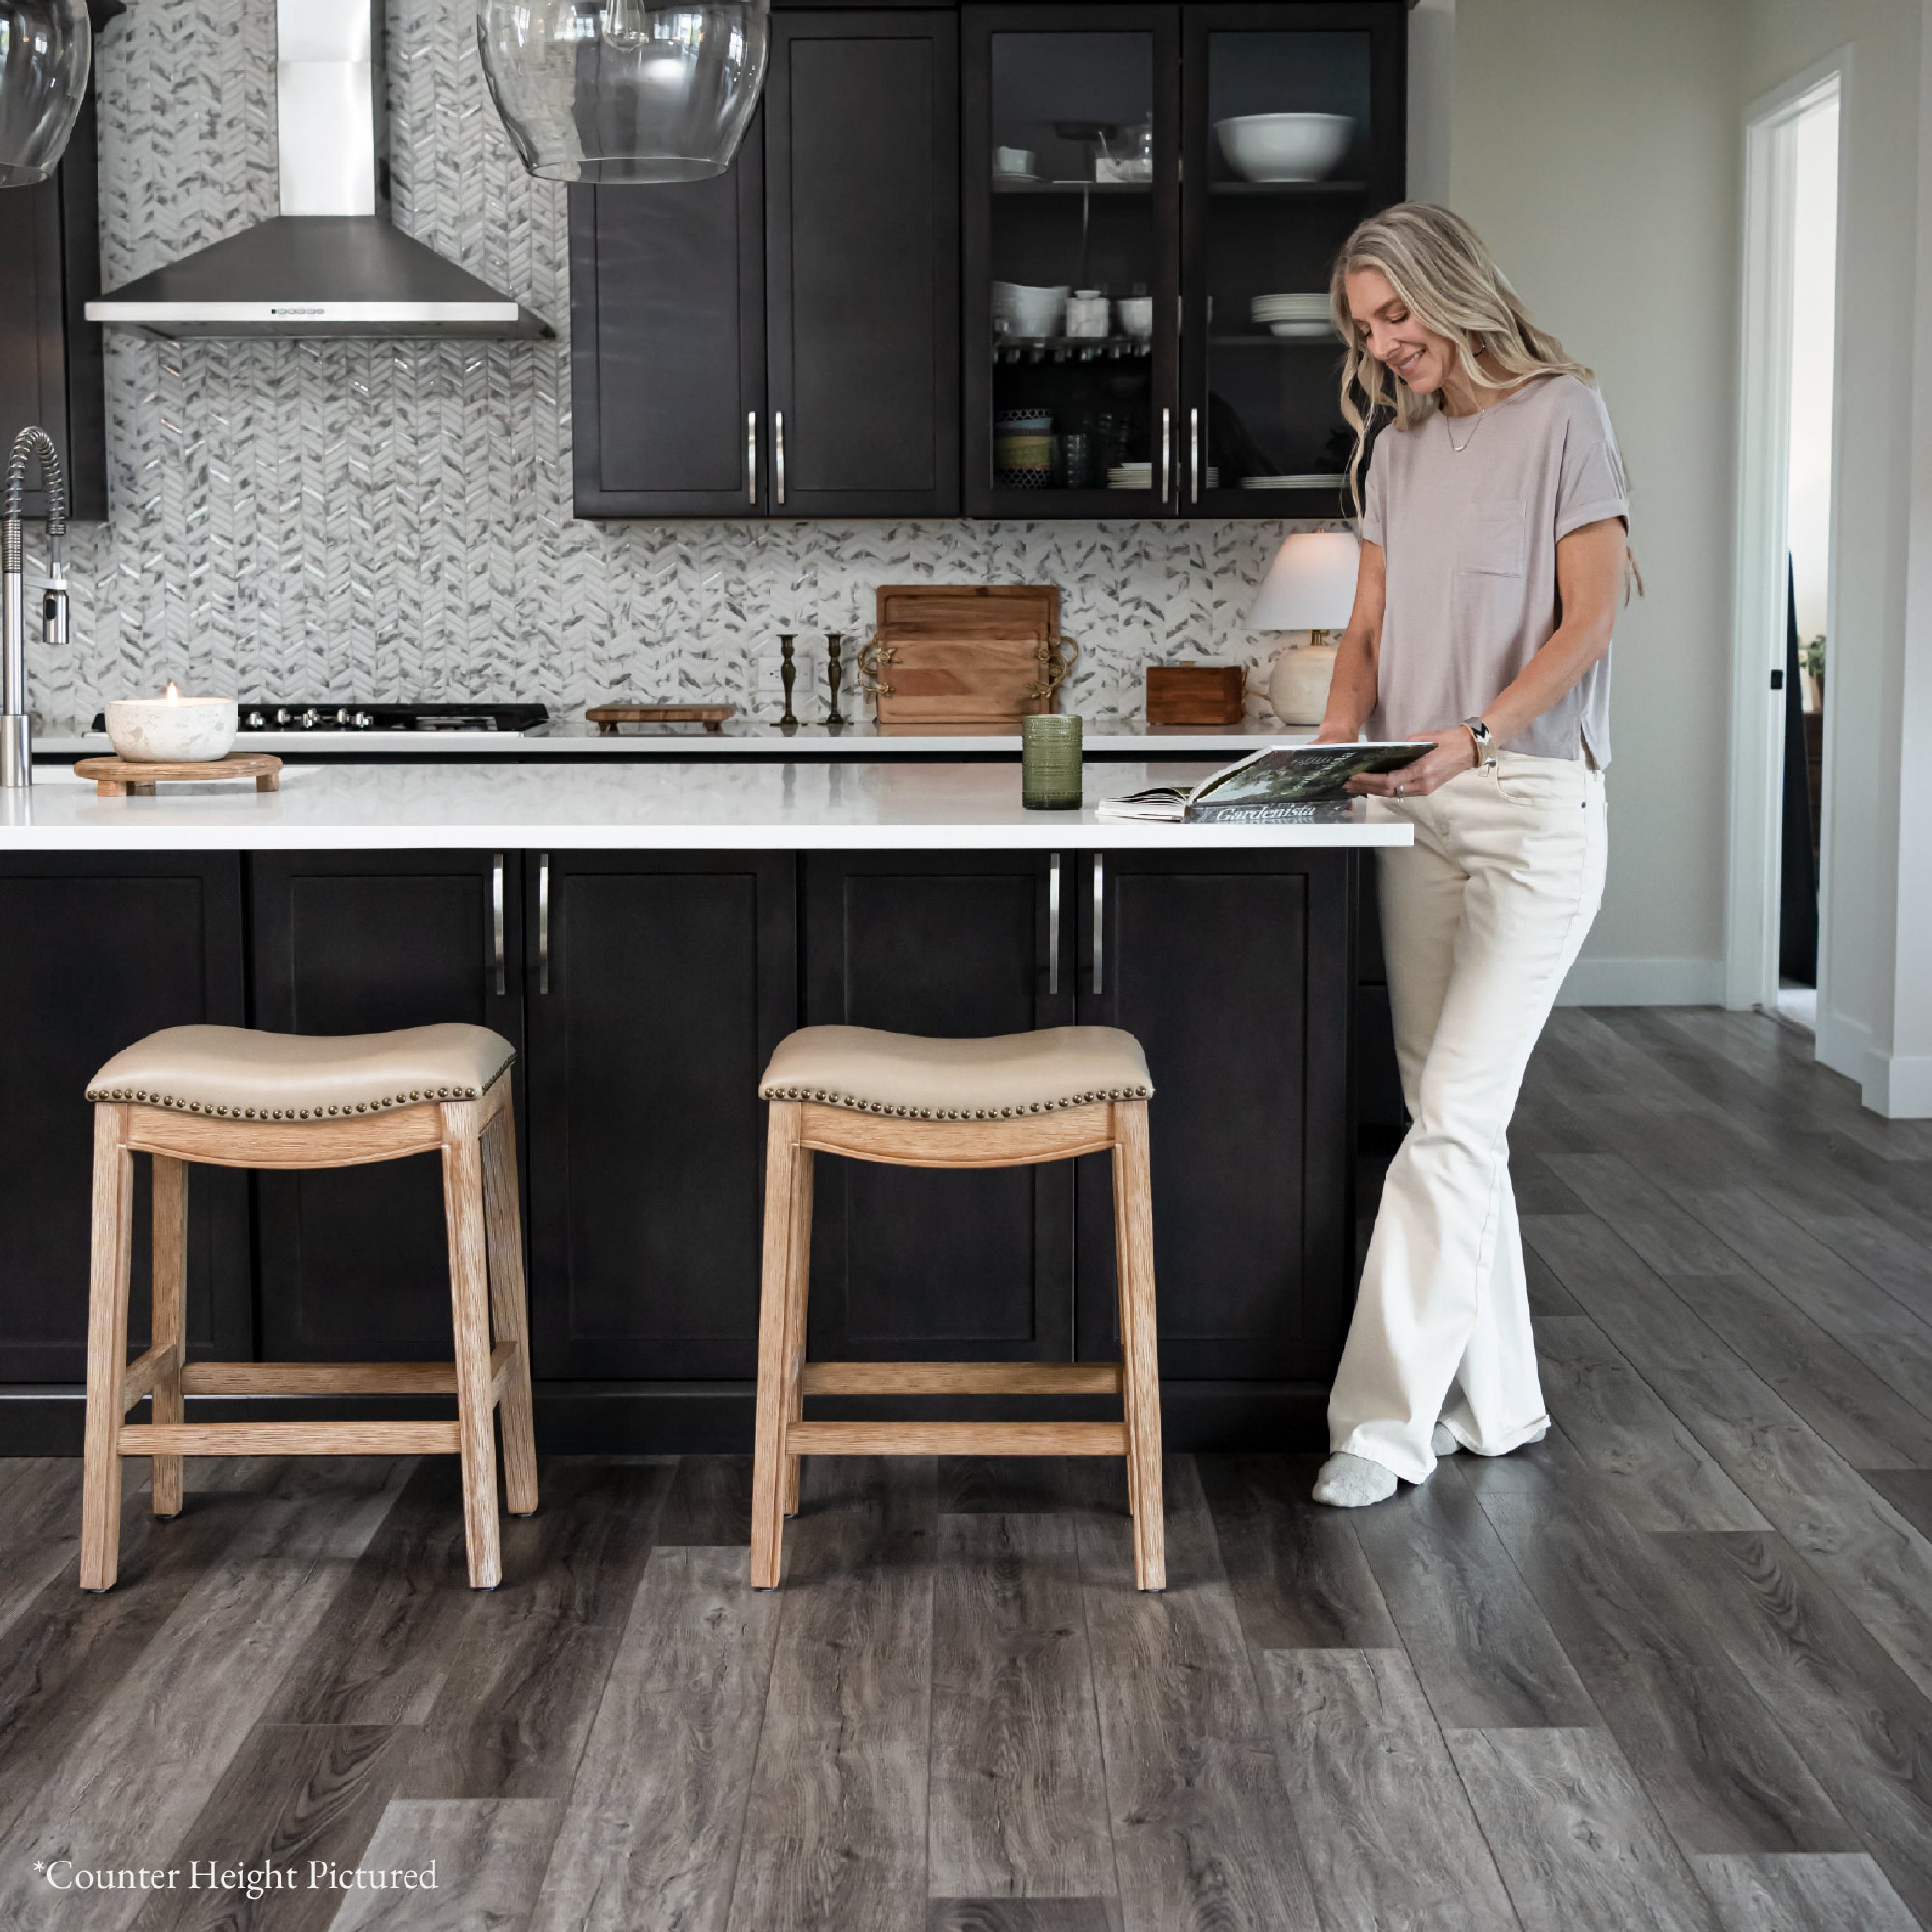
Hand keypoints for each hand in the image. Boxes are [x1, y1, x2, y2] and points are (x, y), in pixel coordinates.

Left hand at [1345, 725, 1478, 796]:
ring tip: (1356, 787)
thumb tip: (1384, 752)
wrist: (1469, 750)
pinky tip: (1374, 787)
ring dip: (1374, 791)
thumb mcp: (1422, 738)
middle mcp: (1422, 784)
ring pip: (1394, 794)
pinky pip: (1403, 793)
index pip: (1390, 781)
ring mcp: (1425, 789)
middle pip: (1388, 791)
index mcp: (1421, 770)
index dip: (1370, 781)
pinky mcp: (1427, 790)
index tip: (1355, 777)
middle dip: (1366, 788)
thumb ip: (1402, 747)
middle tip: (1348, 784)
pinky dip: (1387, 791)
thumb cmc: (1447, 740)